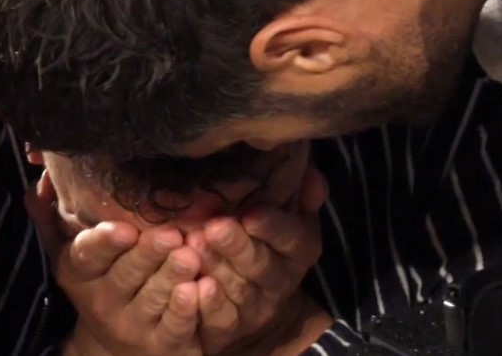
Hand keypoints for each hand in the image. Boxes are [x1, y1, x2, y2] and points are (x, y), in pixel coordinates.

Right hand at [26, 175, 202, 355]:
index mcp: (79, 272)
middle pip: (126, 275)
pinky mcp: (161, 343)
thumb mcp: (71, 253)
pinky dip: (187, 309)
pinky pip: (174, 326)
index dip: (106, 242)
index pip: (88, 255)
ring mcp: (131, 324)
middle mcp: (102, 300)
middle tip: (170, 234)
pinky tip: (199, 290)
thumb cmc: (100, 280)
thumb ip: (51, 217)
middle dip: (147, 254)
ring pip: (152, 298)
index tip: (126, 228)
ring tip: (190, 257)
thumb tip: (39, 182)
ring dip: (171, 277)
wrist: (115, 346)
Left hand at [185, 164, 326, 353]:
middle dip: (238, 246)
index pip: (294, 239)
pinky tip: (191, 287)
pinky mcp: (231, 326)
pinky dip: (207, 305)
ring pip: (238, 290)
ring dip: (216, 268)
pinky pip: (221, 319)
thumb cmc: (264, 237)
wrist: (253, 293)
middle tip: (214, 227)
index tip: (251, 213)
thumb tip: (309, 176)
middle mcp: (281, 280)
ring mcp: (256, 306)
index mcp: (299, 250)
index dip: (274, 227)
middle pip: (262, 265)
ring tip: (193, 246)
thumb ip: (298, 196)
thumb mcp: (287, 216)